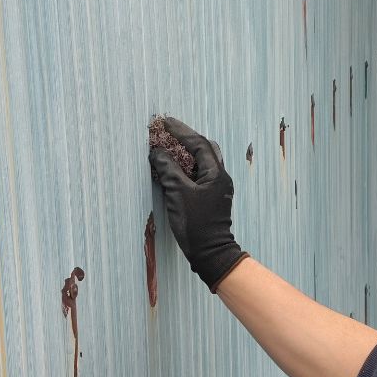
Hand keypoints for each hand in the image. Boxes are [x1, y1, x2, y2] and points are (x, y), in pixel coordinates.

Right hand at [148, 117, 248, 291]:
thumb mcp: (178, 194)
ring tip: (167, 147)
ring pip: (201, 162)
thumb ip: (168, 170)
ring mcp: (216, 188)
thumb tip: (157, 153)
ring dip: (185, 153)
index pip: (199, 143)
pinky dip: (185, 168)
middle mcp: (220, 177)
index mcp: (216, 173)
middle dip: (186, 139)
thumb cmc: (196, 224)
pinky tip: (172, 169)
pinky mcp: (210, 198)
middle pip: (204, 149)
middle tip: (168, 132)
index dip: (181, 131)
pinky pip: (198, 175)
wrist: (210, 254)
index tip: (165, 123)